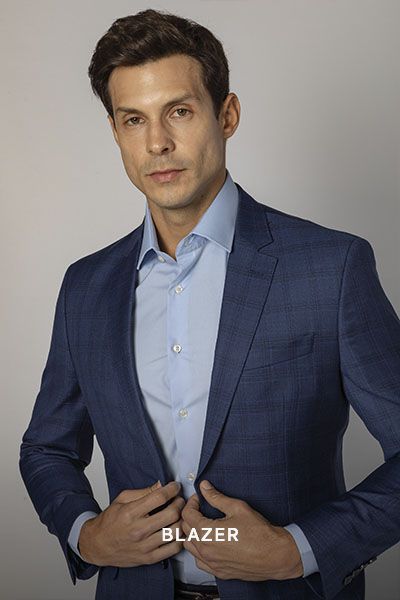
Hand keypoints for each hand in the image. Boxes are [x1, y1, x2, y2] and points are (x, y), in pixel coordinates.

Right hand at [78, 480, 184, 566]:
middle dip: (180, 503)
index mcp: (131, 513)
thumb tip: (161, 485)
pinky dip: (180, 538)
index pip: (159, 497)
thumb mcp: (122, 499)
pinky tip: (177, 530)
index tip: (175, 486)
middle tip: (179, 499)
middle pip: (171, 514)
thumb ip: (143, 491)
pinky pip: (173, 549)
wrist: (97, 545)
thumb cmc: (109, 521)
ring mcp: (145, 546)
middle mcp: (138, 530)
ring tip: (179, 514)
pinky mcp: (149, 558)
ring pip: (175, 531)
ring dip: (182, 519)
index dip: (172, 489)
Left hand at [181, 480, 302, 580]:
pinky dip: (200, 551)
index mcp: (207, 533)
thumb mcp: (237, 507)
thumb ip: (216, 497)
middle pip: (186, 530)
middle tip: (201, 508)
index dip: (192, 503)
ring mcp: (212, 563)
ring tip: (204, 525)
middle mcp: (206, 550)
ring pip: (190, 547)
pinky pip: (200, 562)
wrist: (275, 555)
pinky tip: (209, 544)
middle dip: (191, 516)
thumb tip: (205, 487)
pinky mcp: (220, 572)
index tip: (199, 499)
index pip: (187, 515)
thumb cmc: (259, 532)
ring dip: (193, 534)